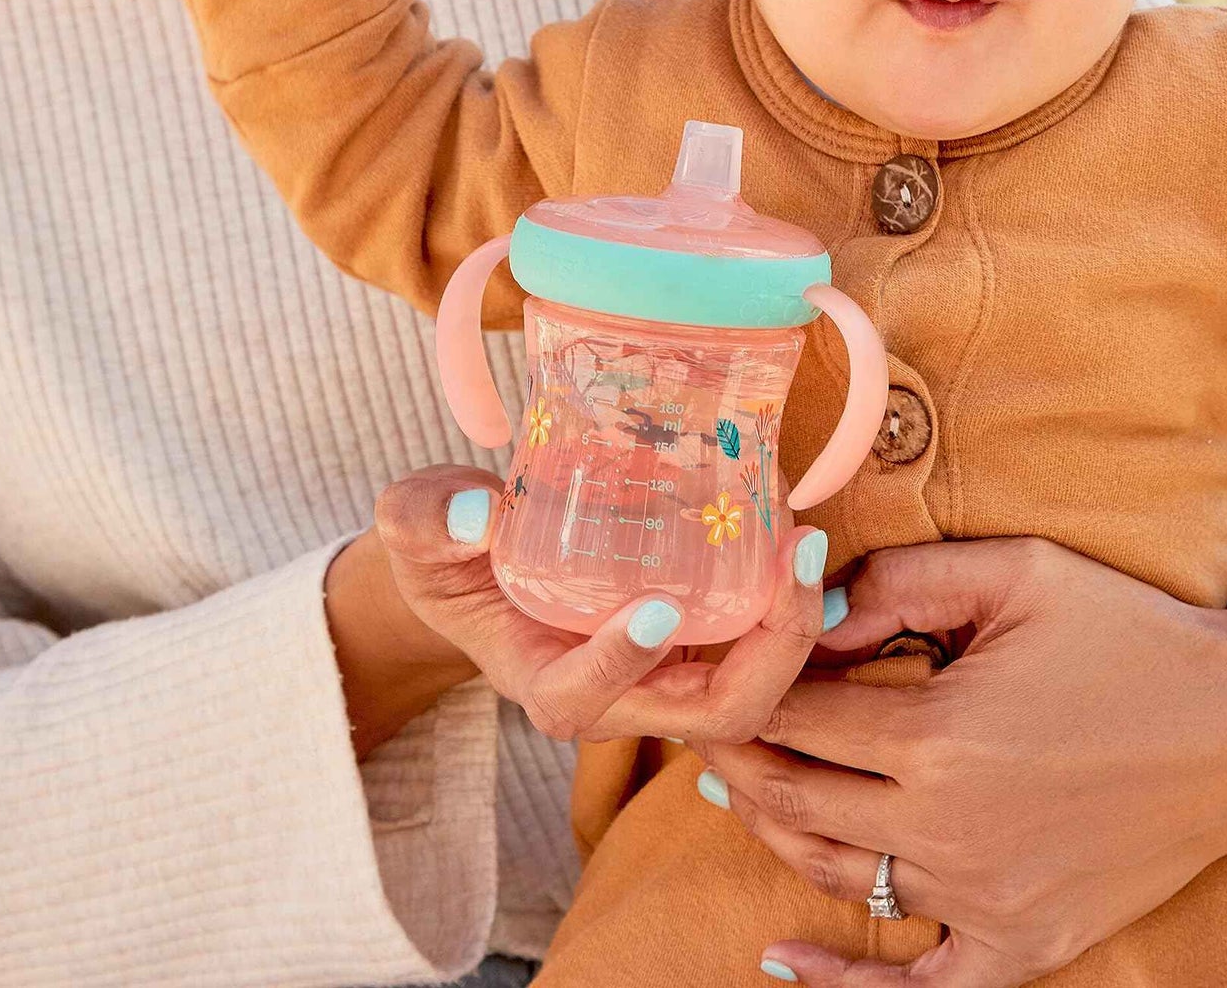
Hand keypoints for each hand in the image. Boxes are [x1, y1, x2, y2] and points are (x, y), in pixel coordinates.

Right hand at [371, 465, 833, 746]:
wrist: (478, 563)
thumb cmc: (448, 551)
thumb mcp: (419, 527)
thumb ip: (432, 518)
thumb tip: (477, 512)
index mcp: (542, 681)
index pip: (583, 698)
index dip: (621, 664)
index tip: (657, 606)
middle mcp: (615, 697)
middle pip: (709, 714)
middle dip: (766, 652)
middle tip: (792, 555)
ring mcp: (664, 676)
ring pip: (750, 692)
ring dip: (791, 629)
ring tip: (806, 542)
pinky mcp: (695, 644)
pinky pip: (755, 648)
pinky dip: (788, 607)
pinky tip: (807, 546)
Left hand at [697, 540, 1226, 987]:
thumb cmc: (1126, 629)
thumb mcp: (1017, 572)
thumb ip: (904, 580)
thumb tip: (814, 614)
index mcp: (940, 734)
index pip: (802, 715)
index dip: (749, 690)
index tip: (719, 667)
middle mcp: (951, 829)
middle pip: (800, 799)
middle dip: (741, 759)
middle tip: (709, 723)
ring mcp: (987, 899)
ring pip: (841, 876)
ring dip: (776, 833)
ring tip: (740, 789)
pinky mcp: (1026, 945)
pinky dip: (845, 985)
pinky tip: (783, 961)